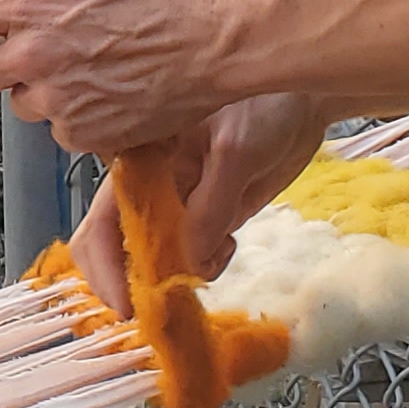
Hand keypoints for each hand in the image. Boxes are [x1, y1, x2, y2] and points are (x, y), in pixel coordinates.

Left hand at [0, 0, 234, 156]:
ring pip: (23, 104)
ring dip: (44, 92)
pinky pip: (61, 129)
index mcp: (31, 10)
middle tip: (33, 55)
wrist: (210, 42)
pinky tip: (109, 92)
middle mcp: (35, 59)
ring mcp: (58, 102)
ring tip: (89, 70)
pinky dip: (79, 116)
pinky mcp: (84, 135)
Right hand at [64, 95, 326, 308]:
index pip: (101, 220)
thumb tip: (192, 263)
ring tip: (218, 255)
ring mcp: (176, 206)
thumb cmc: (264, 103)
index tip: (127, 305)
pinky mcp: (207, 218)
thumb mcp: (235, 149)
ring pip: (153, 259)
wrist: (307, 100)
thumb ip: (210, 206)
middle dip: (133, 282)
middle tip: (165, 307)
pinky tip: (228, 246)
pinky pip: (192, 257)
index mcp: (136, 162)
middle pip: (114, 247)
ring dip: (172, 277)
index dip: (105, 266)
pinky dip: (204, 267)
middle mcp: (147, 188)